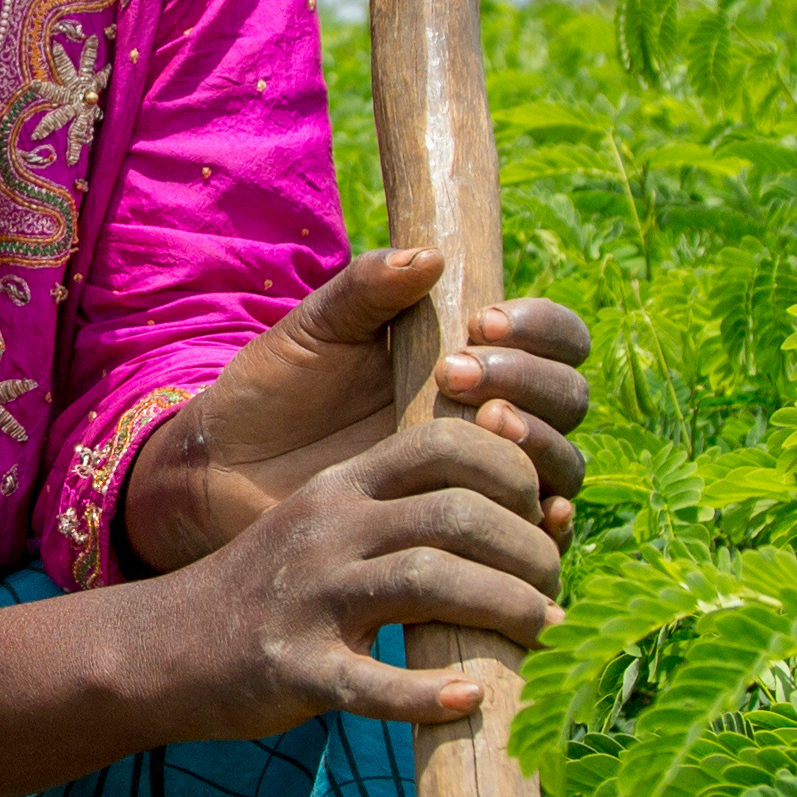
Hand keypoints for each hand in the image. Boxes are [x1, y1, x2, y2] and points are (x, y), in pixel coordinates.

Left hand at [122, 249, 590, 574]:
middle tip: (458, 376)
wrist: (230, 474)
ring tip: (481, 424)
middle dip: (530, 380)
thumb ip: (367, 288)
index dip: (538, 328)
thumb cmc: (277, 391)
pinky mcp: (476, 539)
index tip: (482, 323)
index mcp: (472, 358)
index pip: (552, 338)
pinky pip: (538, 534)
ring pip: (562, 461)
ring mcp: (489, 480)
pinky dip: (551, 519)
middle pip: (567, 397)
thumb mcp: (316, 330)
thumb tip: (430, 257)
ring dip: (538, 440)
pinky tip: (538, 508)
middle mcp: (494, 418)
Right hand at [154, 403, 570, 737]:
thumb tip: (541, 515)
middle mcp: (330, 529)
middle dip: (527, 550)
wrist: (165, 646)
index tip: (545, 513)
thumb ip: (411, 511)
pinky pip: (373, 682)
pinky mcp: (296, 668)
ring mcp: (311, 598)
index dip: (515, 471)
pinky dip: (431, 694)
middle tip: (555, 589)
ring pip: (429, 581)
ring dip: (505, 609)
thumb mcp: (333, 522)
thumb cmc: (278, 587)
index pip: (448, 444)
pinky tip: (474, 698)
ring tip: (545, 634)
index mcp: (344, 485)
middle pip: (455, 513)